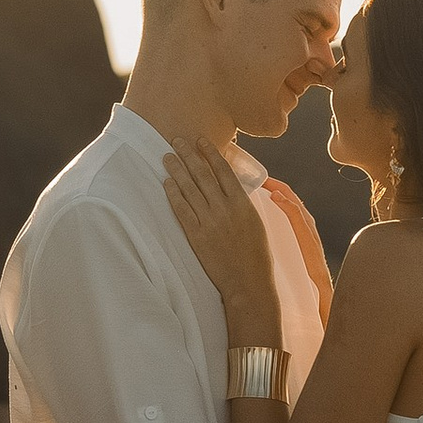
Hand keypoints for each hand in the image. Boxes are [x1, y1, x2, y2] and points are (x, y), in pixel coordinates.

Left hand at [162, 138, 282, 338]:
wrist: (248, 283)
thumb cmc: (256, 256)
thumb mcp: (256, 223)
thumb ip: (242, 204)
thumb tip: (232, 187)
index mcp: (242, 204)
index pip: (223, 171)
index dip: (210, 153)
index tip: (201, 140)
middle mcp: (225, 209)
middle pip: (203, 175)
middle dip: (188, 155)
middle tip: (177, 140)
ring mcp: (209, 222)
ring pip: (190, 189)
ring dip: (177, 170)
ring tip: (167, 156)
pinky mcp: (197, 236)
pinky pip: (182, 210)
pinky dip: (173, 195)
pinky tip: (166, 183)